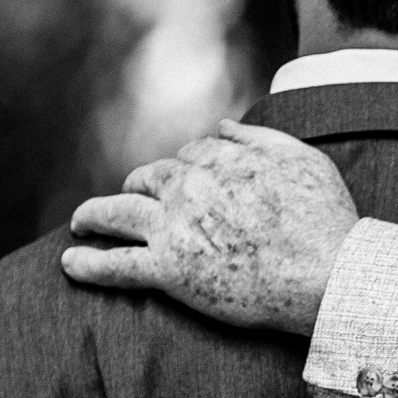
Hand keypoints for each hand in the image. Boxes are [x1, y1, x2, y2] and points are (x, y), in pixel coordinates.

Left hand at [60, 122, 356, 334]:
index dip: (184, 167)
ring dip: (94, 215)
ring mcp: (175, 228)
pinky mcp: (169, 270)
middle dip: (138, 186)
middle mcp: (190, 187)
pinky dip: (88, 264)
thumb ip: (260, 137)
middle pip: (149, 179)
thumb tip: (222, 125)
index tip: (185, 180)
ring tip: (81, 223)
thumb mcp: (304, 158)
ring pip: (118, 213)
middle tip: (131, 199)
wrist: (328, 272)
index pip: (189, 155)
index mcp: (221, 159)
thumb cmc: (326, 219)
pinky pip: (116, 265)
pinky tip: (69, 263)